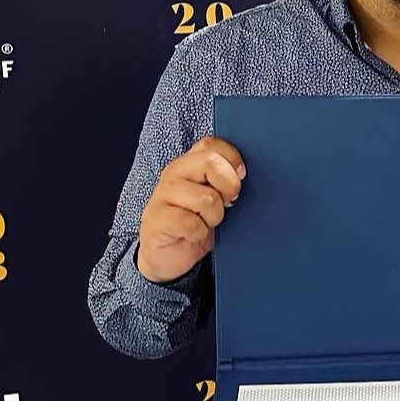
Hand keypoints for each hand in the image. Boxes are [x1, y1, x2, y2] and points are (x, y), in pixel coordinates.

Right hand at [137, 136, 245, 283]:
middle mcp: (173, 173)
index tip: (240, 179)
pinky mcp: (156, 219)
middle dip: (229, 187)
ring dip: (214, 217)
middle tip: (226, 204)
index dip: (232, 159)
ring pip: (207, 198)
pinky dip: (199, 233)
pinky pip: (191, 223)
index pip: (211, 144)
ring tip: (205, 222)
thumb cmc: (194, 223)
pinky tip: (192, 235)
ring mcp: (162, 195)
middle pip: (211, 162)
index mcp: (188, 164)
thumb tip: (243, 172)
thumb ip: (224, 180)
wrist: (166, 256)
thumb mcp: (214, 198)